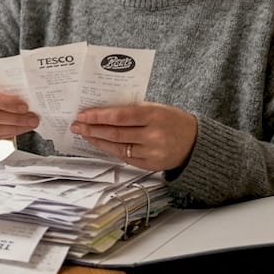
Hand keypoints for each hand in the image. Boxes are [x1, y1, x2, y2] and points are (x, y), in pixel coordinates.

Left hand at [70, 102, 195, 172]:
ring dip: (97, 140)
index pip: (120, 116)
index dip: (98, 116)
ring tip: (84, 133)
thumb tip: (105, 110)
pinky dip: (110, 150)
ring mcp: (151, 153)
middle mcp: (152, 136)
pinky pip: (125, 157)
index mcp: (154, 116)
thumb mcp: (158, 108)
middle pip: (115, 133)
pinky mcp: (149, 165)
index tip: (83, 114)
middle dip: (92, 129)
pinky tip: (100, 143)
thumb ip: (134, 109)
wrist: (196, 143)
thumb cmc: (175, 120)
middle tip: (77, 125)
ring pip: (117, 148)